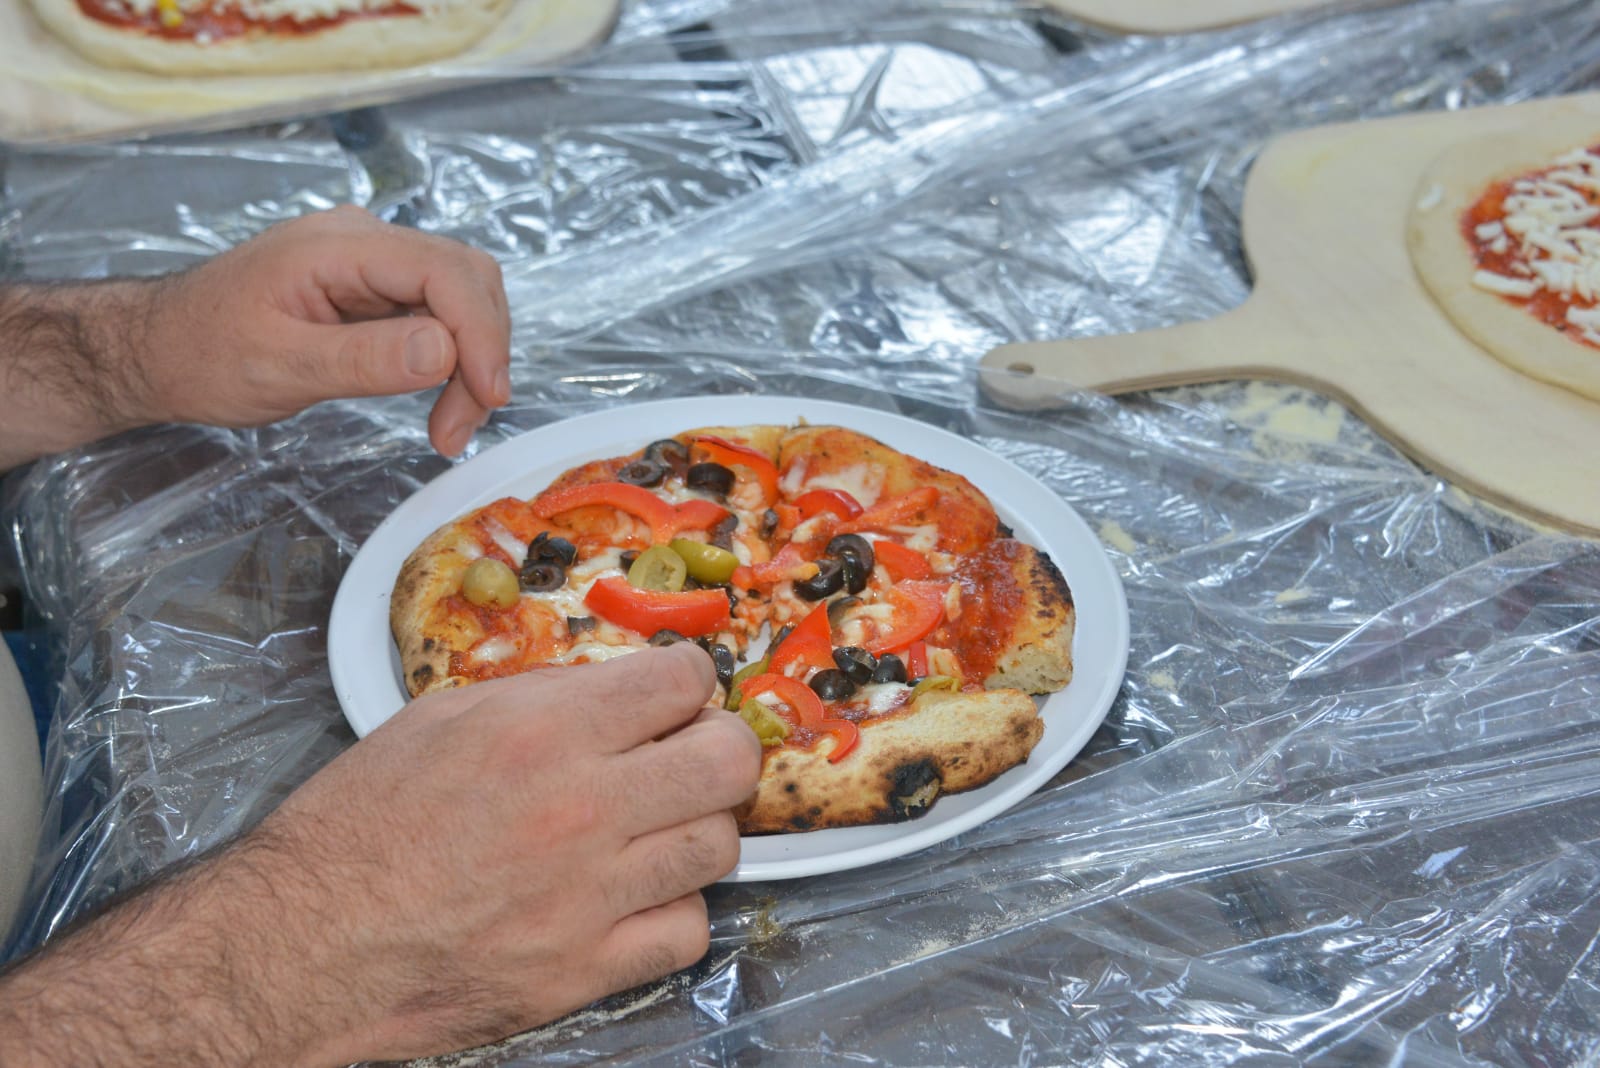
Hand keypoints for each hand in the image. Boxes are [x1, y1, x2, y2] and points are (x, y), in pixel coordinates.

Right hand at [0, 644, 762, 1065]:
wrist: (302, 948)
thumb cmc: (355, 830)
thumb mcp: (436, 720)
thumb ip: (542, 696)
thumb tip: (618, 686)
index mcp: (542, 732)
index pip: (681, 681)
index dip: (686, 681)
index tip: (675, 695)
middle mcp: (581, 807)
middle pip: (728, 760)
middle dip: (719, 746)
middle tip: (689, 754)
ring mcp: (592, 895)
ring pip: (719, 845)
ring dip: (695, 828)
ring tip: (655, 828)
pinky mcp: (587, 970)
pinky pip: (690, 929)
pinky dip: (674, 910)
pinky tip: (637, 896)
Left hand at [137, 205, 510, 456]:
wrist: (156, 349)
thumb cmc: (200, 354)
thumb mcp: (278, 366)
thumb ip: (363, 358)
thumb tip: (445, 353)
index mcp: (337, 246)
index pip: (445, 271)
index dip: (480, 333)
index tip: (487, 396)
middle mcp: (362, 241)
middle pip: (466, 278)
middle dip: (482, 351)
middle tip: (464, 422)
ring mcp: (369, 263)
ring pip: (459, 298)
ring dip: (470, 361)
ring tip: (448, 424)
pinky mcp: (372, 290)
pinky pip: (434, 315)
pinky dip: (450, 360)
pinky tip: (436, 400)